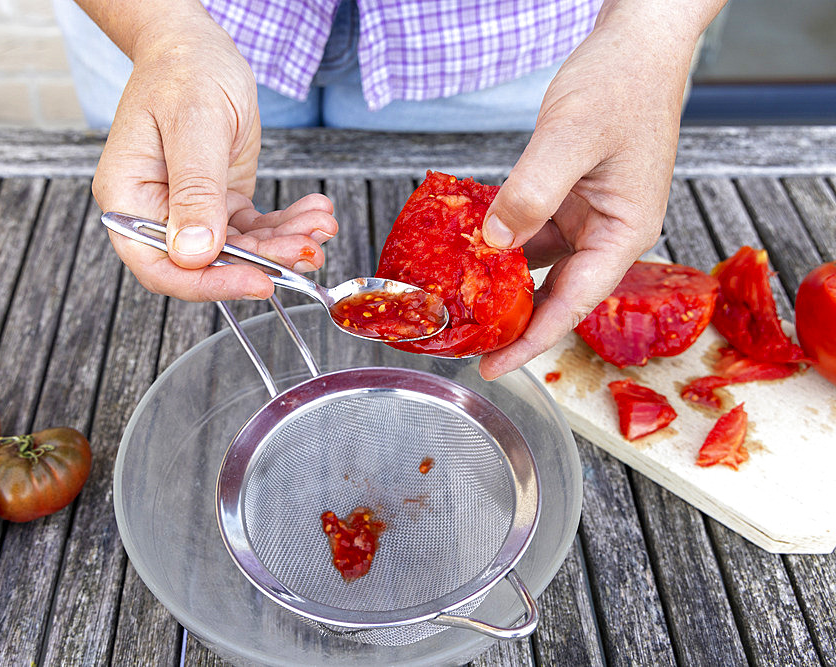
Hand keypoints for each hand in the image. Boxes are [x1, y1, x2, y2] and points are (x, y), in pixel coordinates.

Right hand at [89, 8, 336, 299]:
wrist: (197, 46)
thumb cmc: (184, 71)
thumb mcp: (195, 125)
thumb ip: (195, 191)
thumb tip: (194, 253)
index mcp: (130, 198)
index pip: (161, 266)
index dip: (209, 284)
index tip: (258, 281)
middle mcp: (156, 212)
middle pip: (208, 264)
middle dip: (263, 261)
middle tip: (307, 249)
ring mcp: (190, 210)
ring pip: (239, 251)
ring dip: (284, 243)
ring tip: (321, 225)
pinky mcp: (220, 203)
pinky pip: (254, 230)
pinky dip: (286, 225)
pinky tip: (314, 212)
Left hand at [477, 1, 713, 378]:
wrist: (637, 42)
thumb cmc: (621, 82)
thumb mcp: (570, 137)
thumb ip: (530, 192)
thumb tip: (494, 242)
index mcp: (624, 232)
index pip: (572, 304)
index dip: (531, 341)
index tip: (492, 366)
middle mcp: (609, 232)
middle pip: (556, 293)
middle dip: (512, 320)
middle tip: (463, 342)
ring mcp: (590, 215)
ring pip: (540, 263)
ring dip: (502, 281)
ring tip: (460, 302)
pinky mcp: (571, 196)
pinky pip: (532, 230)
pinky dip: (502, 240)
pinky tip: (470, 247)